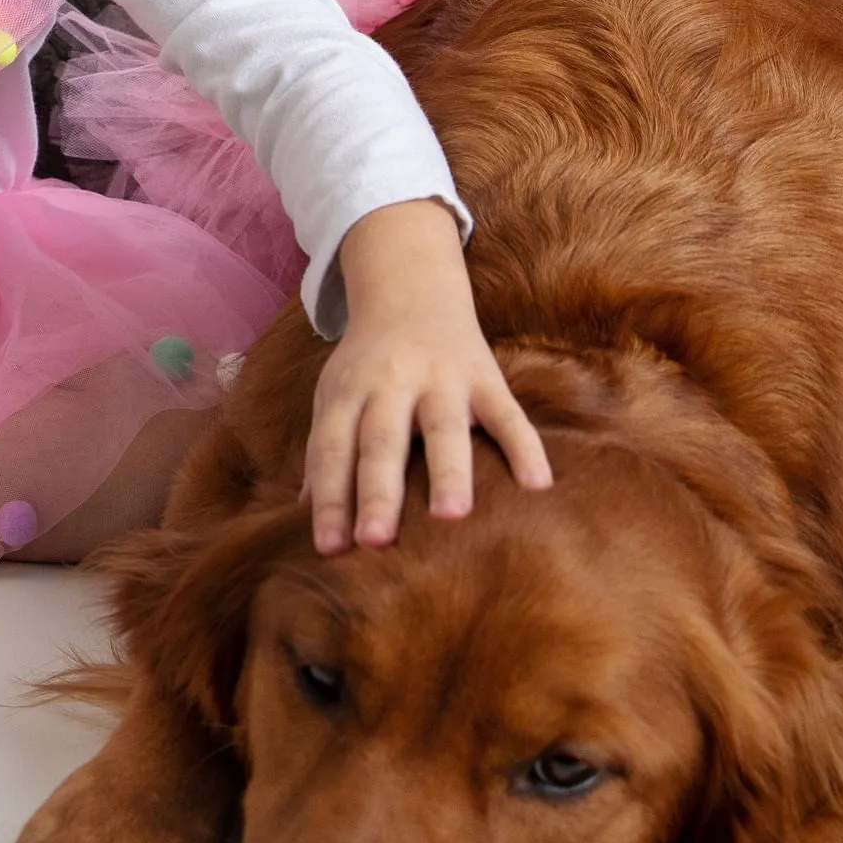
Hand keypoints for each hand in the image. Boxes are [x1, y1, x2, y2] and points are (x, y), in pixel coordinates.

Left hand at [305, 198, 550, 553]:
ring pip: (443, 428)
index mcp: (348, 393)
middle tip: (375, 542)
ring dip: (447, 471)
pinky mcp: (486, 377)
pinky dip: (524, 447)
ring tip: (451, 516)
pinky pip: (508, 414)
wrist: (412, 293)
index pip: (333, 450)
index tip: (328, 549)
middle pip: (382, 441)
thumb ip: (325, 453)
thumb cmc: (368, 366)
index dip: (329, 500)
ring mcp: (441, 379)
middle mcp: (390, 384)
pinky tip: (537, 485)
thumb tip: (305, 513)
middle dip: (378, 492)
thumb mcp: (337, 398)